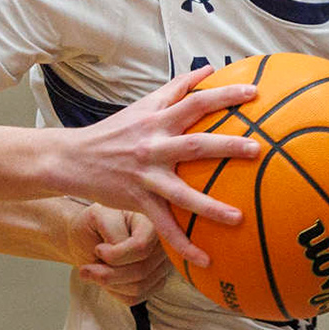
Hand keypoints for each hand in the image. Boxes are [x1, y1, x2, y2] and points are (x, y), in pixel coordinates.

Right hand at [59, 68, 260, 265]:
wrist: (72, 158)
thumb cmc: (115, 131)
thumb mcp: (144, 105)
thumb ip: (178, 88)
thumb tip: (209, 70)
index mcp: (158, 121)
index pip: (195, 102)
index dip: (224, 95)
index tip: (254, 93)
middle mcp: (153, 146)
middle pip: (194, 145)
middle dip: (226, 146)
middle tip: (256, 148)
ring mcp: (146, 176)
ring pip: (181, 193)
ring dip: (210, 206)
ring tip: (238, 218)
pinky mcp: (138, 201)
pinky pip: (163, 227)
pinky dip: (183, 245)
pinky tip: (205, 259)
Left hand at [77, 206, 172, 305]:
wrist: (89, 238)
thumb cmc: (93, 225)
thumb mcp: (97, 218)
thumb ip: (113, 231)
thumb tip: (124, 252)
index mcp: (152, 220)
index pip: (141, 247)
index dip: (115, 255)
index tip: (98, 249)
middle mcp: (164, 244)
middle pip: (141, 270)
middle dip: (108, 273)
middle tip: (86, 268)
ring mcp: (162, 265)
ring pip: (138, 287)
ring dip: (108, 283)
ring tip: (92, 272)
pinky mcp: (155, 283)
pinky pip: (136, 297)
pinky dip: (114, 291)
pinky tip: (105, 279)